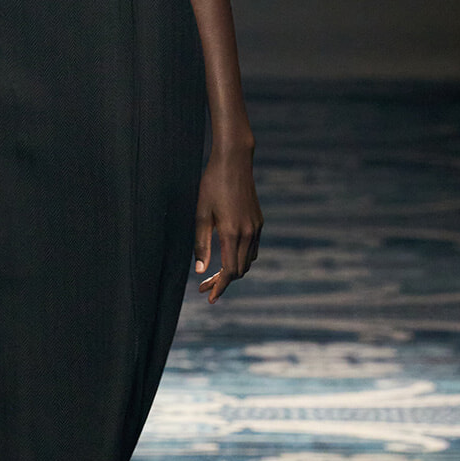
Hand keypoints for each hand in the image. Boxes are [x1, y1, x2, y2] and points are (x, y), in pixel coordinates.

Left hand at [194, 146, 262, 302]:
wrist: (234, 162)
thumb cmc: (212, 185)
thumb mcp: (201, 214)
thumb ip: (201, 245)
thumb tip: (200, 271)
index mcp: (232, 233)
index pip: (230, 271)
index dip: (220, 287)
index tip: (210, 298)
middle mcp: (248, 233)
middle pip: (240, 270)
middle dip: (223, 282)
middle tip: (204, 287)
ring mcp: (256, 227)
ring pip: (248, 261)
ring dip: (233, 271)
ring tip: (214, 275)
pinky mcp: (259, 221)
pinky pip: (253, 249)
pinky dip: (242, 258)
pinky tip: (228, 257)